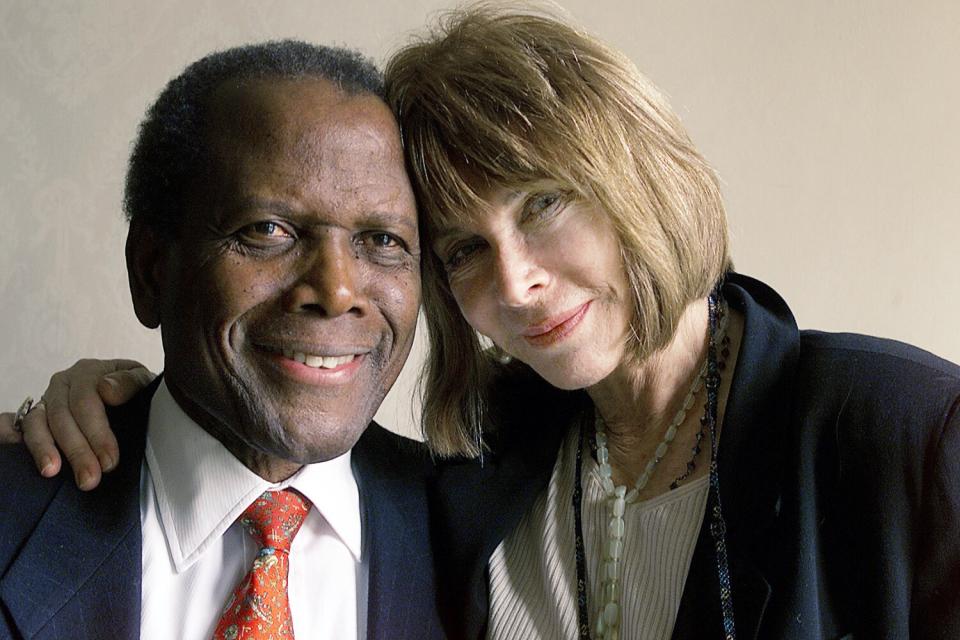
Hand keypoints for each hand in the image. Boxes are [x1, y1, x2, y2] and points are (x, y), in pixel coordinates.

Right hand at [12, 359, 154, 489]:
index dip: (97, 433)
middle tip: (90, 479)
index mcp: (89, 373)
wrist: (129, 397)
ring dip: (44, 449)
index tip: (109, 461)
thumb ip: (129, 383)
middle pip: (63, 417)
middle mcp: (63, 385)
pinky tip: (20, 455)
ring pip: (37, 423)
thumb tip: (106, 389)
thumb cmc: (134, 392)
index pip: (87, 402)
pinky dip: (15, 438)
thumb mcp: (141, 382)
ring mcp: (46, 400)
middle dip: (77, 451)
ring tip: (52, 472)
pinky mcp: (35, 417)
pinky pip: (19, 425)